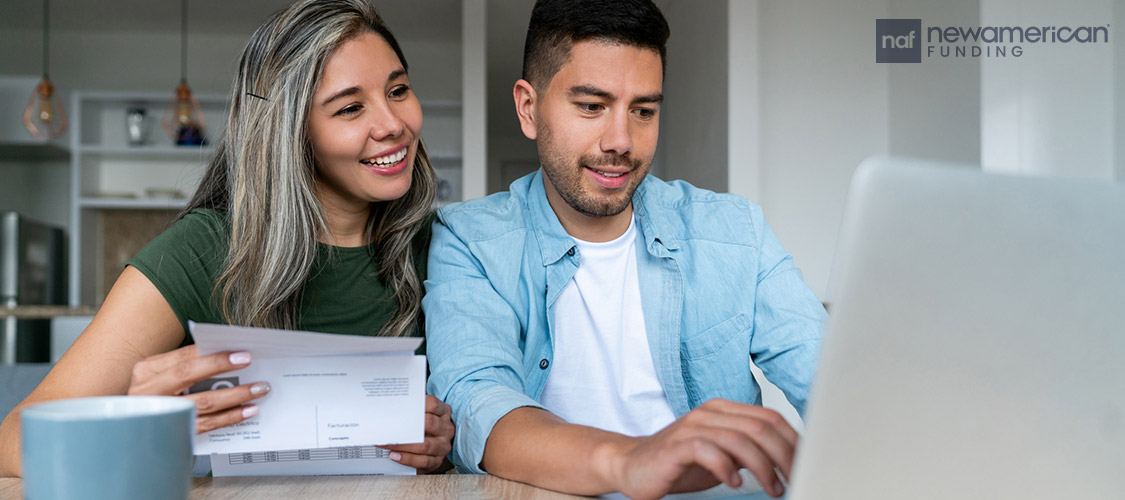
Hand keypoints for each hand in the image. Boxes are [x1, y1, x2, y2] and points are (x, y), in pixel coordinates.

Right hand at [126, 345, 270, 433]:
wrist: (135, 431)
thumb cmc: (155, 397)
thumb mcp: (162, 376)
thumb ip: (187, 365)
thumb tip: (227, 355)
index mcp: (148, 371)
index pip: (184, 356)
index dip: (214, 354)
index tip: (240, 353)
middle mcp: (149, 391)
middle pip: (188, 374)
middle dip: (221, 366)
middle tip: (249, 362)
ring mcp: (161, 413)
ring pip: (202, 402)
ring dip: (235, 395)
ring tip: (258, 389)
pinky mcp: (173, 433)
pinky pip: (206, 424)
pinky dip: (230, 417)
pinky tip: (247, 411)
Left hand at [380, 395, 454, 473]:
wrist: (436, 447)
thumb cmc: (426, 427)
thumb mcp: (426, 414)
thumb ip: (412, 410)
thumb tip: (390, 407)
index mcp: (443, 413)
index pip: (433, 404)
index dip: (418, 403)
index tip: (401, 405)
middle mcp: (446, 429)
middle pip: (429, 423)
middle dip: (407, 425)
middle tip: (389, 426)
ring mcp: (443, 446)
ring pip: (424, 445)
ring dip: (403, 445)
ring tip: (387, 444)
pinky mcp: (438, 461)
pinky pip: (423, 461)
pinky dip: (408, 459)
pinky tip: (395, 455)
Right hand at [607, 399, 796, 499]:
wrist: (632, 465)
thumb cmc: (679, 463)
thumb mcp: (723, 455)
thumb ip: (749, 451)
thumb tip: (788, 461)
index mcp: (724, 410)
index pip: (770, 417)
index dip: (793, 441)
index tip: (807, 463)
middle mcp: (710, 412)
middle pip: (760, 427)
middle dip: (784, 455)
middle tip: (794, 479)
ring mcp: (692, 426)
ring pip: (739, 439)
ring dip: (762, 467)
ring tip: (772, 488)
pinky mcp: (677, 445)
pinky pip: (708, 450)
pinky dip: (726, 468)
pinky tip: (734, 483)